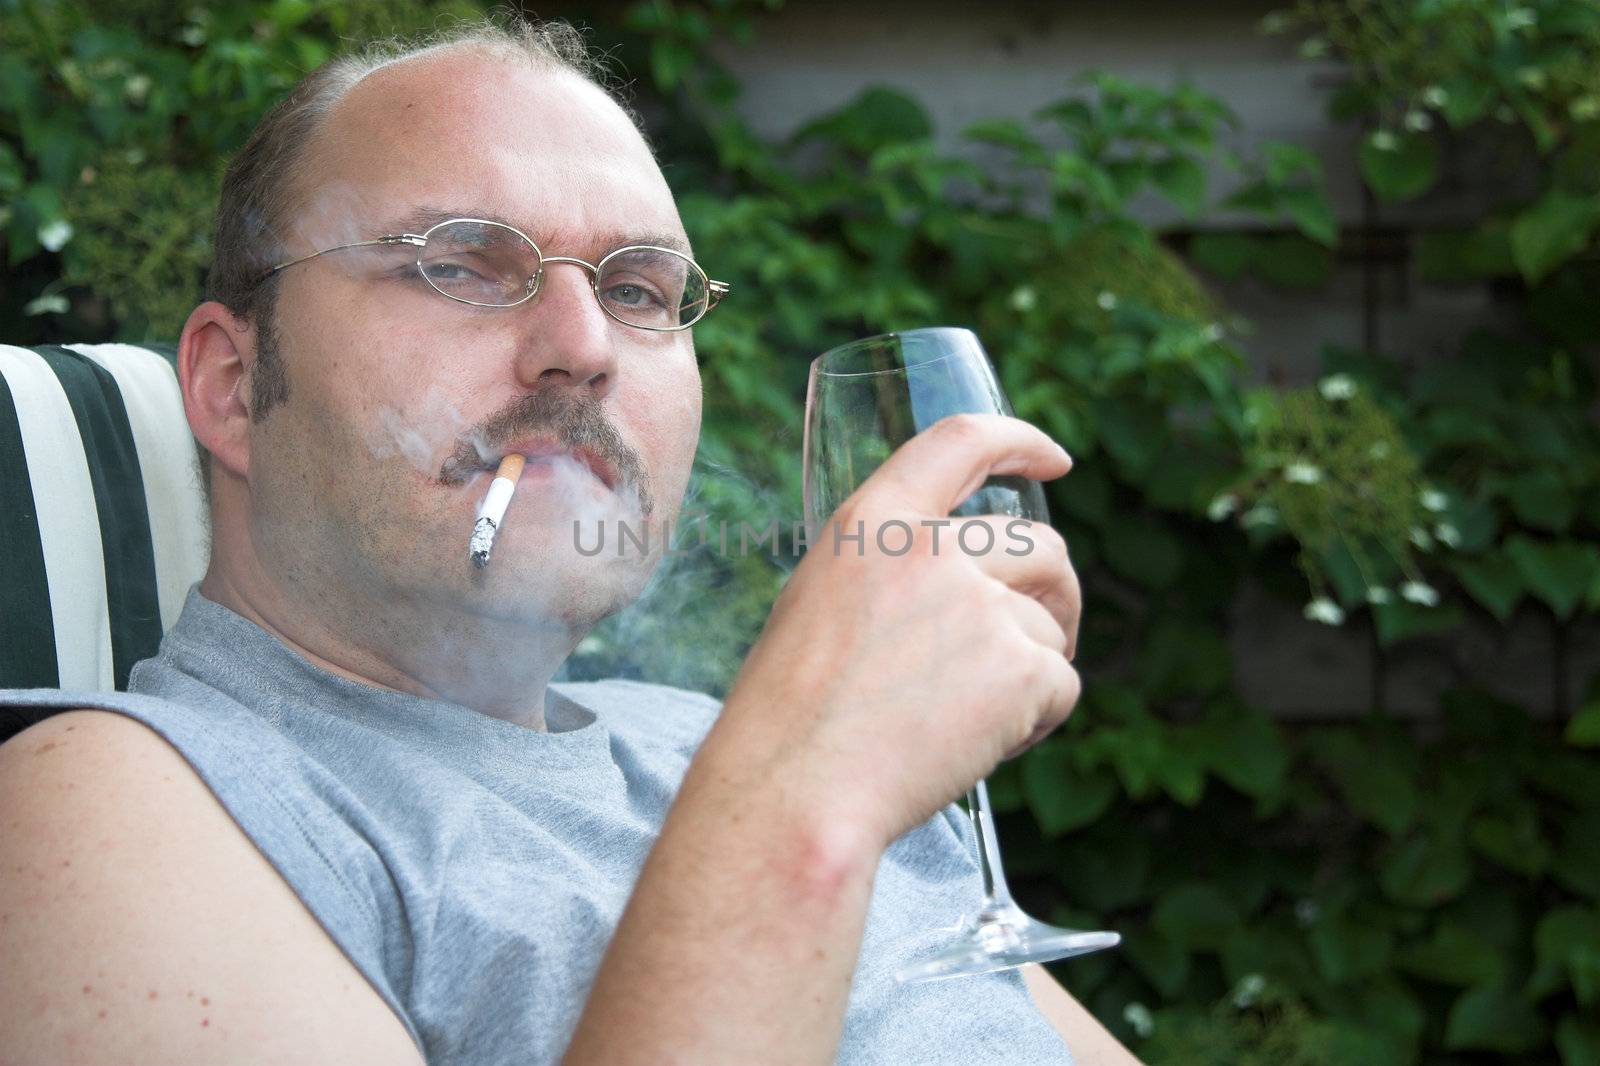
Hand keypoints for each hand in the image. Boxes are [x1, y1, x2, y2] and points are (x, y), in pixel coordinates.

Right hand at [703, 413, 1081, 849]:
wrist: (796, 794)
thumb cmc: (789, 719)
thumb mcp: (819, 605)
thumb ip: (890, 575)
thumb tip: (965, 588)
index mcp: (872, 522)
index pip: (962, 442)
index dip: (1020, 441)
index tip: (1054, 459)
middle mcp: (933, 550)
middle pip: (1041, 543)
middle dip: (1056, 590)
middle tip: (1043, 640)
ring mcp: (982, 607)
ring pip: (1051, 627)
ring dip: (1033, 671)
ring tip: (974, 722)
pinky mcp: (1021, 668)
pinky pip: (1061, 686)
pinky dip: (1037, 721)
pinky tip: (981, 749)